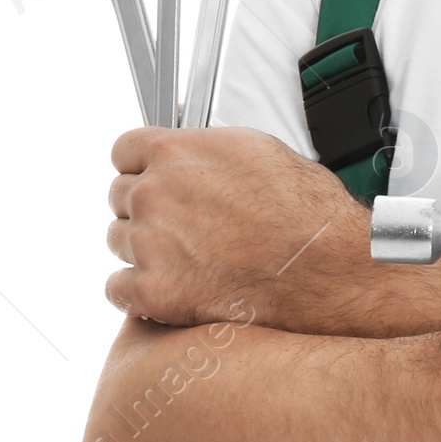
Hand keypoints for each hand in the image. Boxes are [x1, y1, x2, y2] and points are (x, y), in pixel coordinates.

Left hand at [106, 126, 381, 331]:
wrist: (323, 264)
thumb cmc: (305, 211)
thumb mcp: (259, 150)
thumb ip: (208, 151)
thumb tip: (195, 155)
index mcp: (179, 152)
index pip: (124, 150)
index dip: (139, 164)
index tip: (148, 175)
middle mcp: (155, 193)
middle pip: (118, 195)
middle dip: (145, 207)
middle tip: (177, 222)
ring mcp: (149, 243)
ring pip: (117, 240)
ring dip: (141, 247)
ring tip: (184, 256)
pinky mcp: (153, 291)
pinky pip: (116, 288)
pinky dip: (136, 291)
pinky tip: (167, 286)